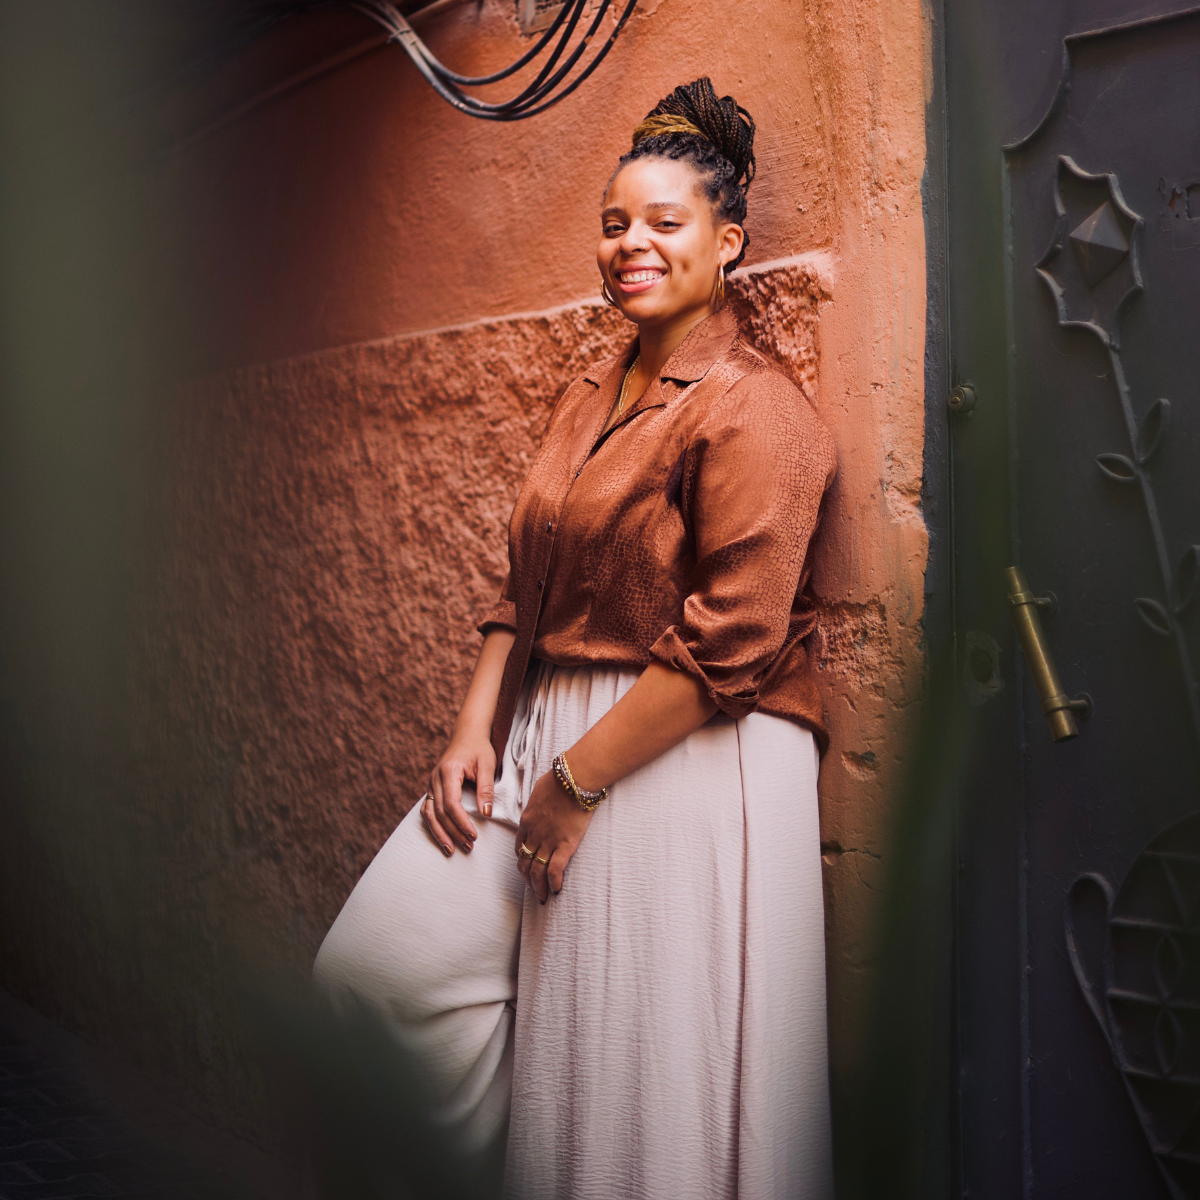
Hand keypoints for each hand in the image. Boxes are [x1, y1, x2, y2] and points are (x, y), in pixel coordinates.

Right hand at [422, 730, 496, 856]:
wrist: (467, 735)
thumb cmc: (479, 749)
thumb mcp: (487, 765)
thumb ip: (486, 789)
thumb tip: (486, 814)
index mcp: (448, 771)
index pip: (452, 803)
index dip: (461, 822)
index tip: (473, 835)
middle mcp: (435, 779)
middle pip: (441, 812)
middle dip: (454, 832)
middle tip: (469, 846)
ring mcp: (431, 784)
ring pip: (430, 814)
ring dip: (440, 833)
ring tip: (452, 849)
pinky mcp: (432, 788)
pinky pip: (428, 810)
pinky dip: (433, 825)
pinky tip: (442, 837)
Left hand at [517, 770, 593, 901]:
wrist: (574, 779)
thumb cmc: (559, 779)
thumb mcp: (539, 791)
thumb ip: (538, 803)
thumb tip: (543, 805)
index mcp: (526, 821)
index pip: (519, 846)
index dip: (522, 860)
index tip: (526, 868)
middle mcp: (534, 834)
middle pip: (525, 862)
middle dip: (527, 879)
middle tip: (532, 889)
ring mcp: (549, 840)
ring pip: (537, 870)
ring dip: (538, 887)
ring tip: (542, 898)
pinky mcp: (565, 844)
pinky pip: (555, 869)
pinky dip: (553, 882)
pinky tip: (556, 890)